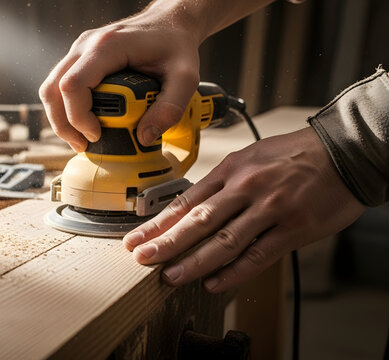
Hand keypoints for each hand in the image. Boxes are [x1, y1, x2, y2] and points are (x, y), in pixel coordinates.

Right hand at [38, 4, 201, 151]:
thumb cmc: (175, 43)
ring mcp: (80, 52)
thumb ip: (170, 108)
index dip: (78, 116)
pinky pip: (60, 86)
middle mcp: (86, 46)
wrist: (170, 21)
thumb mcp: (186, 76)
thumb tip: (145, 138)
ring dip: (60, 119)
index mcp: (107, 47)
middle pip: (52, 89)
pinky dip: (66, 109)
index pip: (73, 84)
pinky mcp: (80, 59)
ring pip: (50, 88)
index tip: (97, 135)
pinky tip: (83, 124)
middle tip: (83, 145)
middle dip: (63, 124)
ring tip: (81, 140)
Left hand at [123, 127, 365, 292]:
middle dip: (165, 243)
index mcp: (231, 170)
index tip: (135, 239)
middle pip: (197, 221)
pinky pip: (259, 255)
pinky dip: (235, 273)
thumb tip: (192, 208)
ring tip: (171, 277)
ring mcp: (270, 208)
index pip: (186, 201)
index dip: (158, 223)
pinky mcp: (295, 227)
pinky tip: (214, 284)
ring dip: (194, 262)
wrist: (344, 150)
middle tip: (142, 259)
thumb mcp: (250, 158)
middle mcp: (246, 188)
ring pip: (225, 241)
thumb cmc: (293, 155)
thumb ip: (223, 183)